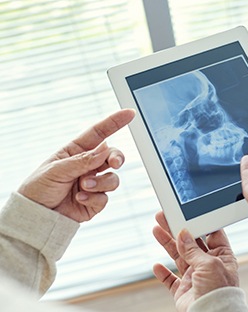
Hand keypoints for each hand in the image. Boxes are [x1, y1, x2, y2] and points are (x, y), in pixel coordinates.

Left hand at [17, 109, 134, 222]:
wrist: (35, 217)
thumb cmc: (38, 189)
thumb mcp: (57, 170)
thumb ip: (83, 160)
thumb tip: (105, 149)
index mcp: (76, 152)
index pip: (98, 133)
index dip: (114, 122)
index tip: (129, 113)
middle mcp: (87, 166)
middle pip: (112, 156)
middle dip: (117, 158)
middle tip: (115, 163)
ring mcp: (92, 183)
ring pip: (112, 178)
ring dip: (101, 183)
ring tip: (84, 186)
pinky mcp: (95, 201)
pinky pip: (105, 197)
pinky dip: (94, 198)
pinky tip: (80, 198)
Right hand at [153, 212, 238, 311]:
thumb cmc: (219, 291)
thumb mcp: (209, 264)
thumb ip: (194, 249)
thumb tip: (183, 234)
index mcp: (222, 256)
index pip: (210, 234)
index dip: (198, 223)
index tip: (186, 213)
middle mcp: (208, 265)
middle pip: (190, 242)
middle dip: (177, 229)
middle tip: (165, 216)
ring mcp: (195, 278)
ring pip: (178, 256)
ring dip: (167, 243)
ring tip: (156, 229)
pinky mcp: (184, 291)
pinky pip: (171, 280)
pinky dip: (163, 273)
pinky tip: (157, 265)